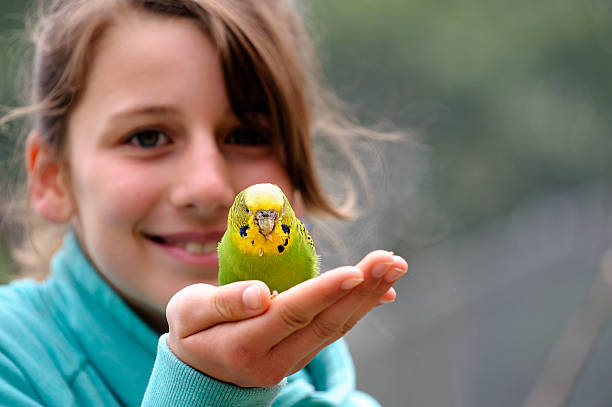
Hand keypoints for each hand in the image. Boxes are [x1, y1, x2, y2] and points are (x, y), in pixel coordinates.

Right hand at [165, 250, 406, 386]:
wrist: (201, 374)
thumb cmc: (192, 332)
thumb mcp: (188, 313)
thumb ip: (222, 302)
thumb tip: (261, 294)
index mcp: (244, 345)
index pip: (291, 315)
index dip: (324, 292)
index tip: (354, 271)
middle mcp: (276, 358)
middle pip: (326, 321)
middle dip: (362, 288)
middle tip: (392, 260)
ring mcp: (294, 359)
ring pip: (337, 327)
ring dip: (369, 295)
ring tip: (394, 265)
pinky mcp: (303, 353)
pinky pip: (336, 330)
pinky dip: (361, 307)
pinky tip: (382, 289)